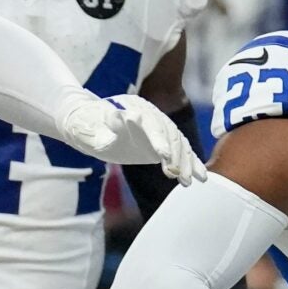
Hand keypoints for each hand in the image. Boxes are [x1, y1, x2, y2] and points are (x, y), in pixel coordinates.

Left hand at [55, 90, 205, 184]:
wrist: (88, 124)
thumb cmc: (87, 128)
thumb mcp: (91, 127)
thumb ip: (107, 125)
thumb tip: (121, 116)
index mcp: (135, 107)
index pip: (151, 123)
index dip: (158, 140)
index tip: (163, 156)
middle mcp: (150, 114)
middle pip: (169, 133)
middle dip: (175, 154)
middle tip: (175, 173)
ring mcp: (158, 127)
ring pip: (179, 143)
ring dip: (185, 162)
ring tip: (188, 181)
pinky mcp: (161, 141)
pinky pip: (180, 151)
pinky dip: (191, 163)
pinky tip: (200, 178)